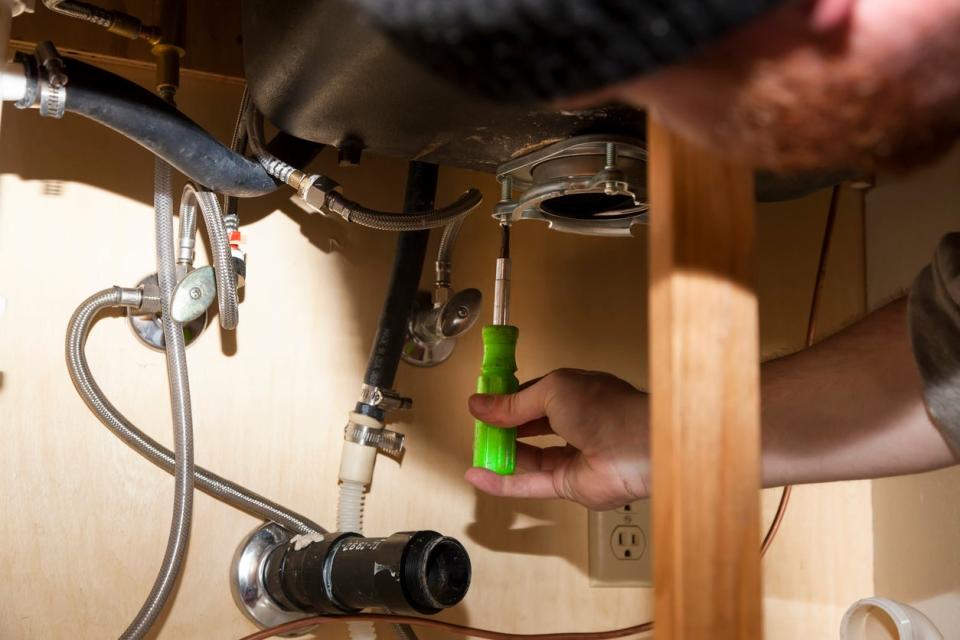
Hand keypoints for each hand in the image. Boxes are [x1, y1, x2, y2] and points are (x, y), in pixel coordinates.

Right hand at [466, 368, 649, 509]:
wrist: (638, 447)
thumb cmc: (604, 408)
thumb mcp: (552, 392)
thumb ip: (514, 404)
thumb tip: (480, 404)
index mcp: (574, 393)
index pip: (534, 396)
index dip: (508, 400)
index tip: (482, 404)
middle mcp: (574, 423)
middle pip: (531, 428)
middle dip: (504, 428)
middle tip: (478, 430)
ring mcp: (572, 456)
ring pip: (529, 458)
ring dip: (501, 454)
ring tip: (476, 451)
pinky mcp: (568, 484)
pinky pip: (530, 484)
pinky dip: (503, 481)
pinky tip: (479, 476)